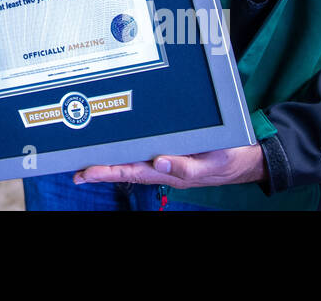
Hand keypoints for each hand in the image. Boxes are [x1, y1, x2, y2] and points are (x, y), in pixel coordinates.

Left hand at [73, 143, 264, 189]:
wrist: (245, 156)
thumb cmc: (225, 159)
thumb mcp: (208, 163)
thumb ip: (184, 167)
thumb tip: (158, 162)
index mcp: (168, 170)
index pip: (130, 171)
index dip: (106, 172)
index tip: (85, 172)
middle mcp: (161, 164)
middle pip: (125, 167)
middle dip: (100, 169)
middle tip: (75, 171)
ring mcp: (165, 158)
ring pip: (133, 159)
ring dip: (111, 160)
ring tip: (87, 161)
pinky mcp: (171, 148)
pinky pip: (145, 149)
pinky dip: (129, 149)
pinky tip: (117, 146)